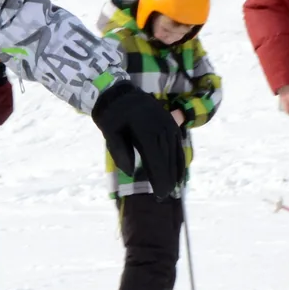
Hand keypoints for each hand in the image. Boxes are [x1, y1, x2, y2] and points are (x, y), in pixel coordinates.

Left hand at [90, 82, 185, 196]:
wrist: (120, 92)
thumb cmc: (111, 115)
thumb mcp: (109, 133)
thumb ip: (119, 152)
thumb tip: (130, 172)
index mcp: (145, 130)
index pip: (156, 159)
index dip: (159, 178)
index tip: (160, 194)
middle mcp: (161, 127)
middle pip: (167, 158)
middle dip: (167, 179)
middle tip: (165, 197)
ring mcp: (168, 123)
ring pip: (175, 152)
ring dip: (175, 171)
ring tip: (173, 188)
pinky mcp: (170, 123)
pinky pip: (177, 144)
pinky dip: (179, 159)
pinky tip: (179, 172)